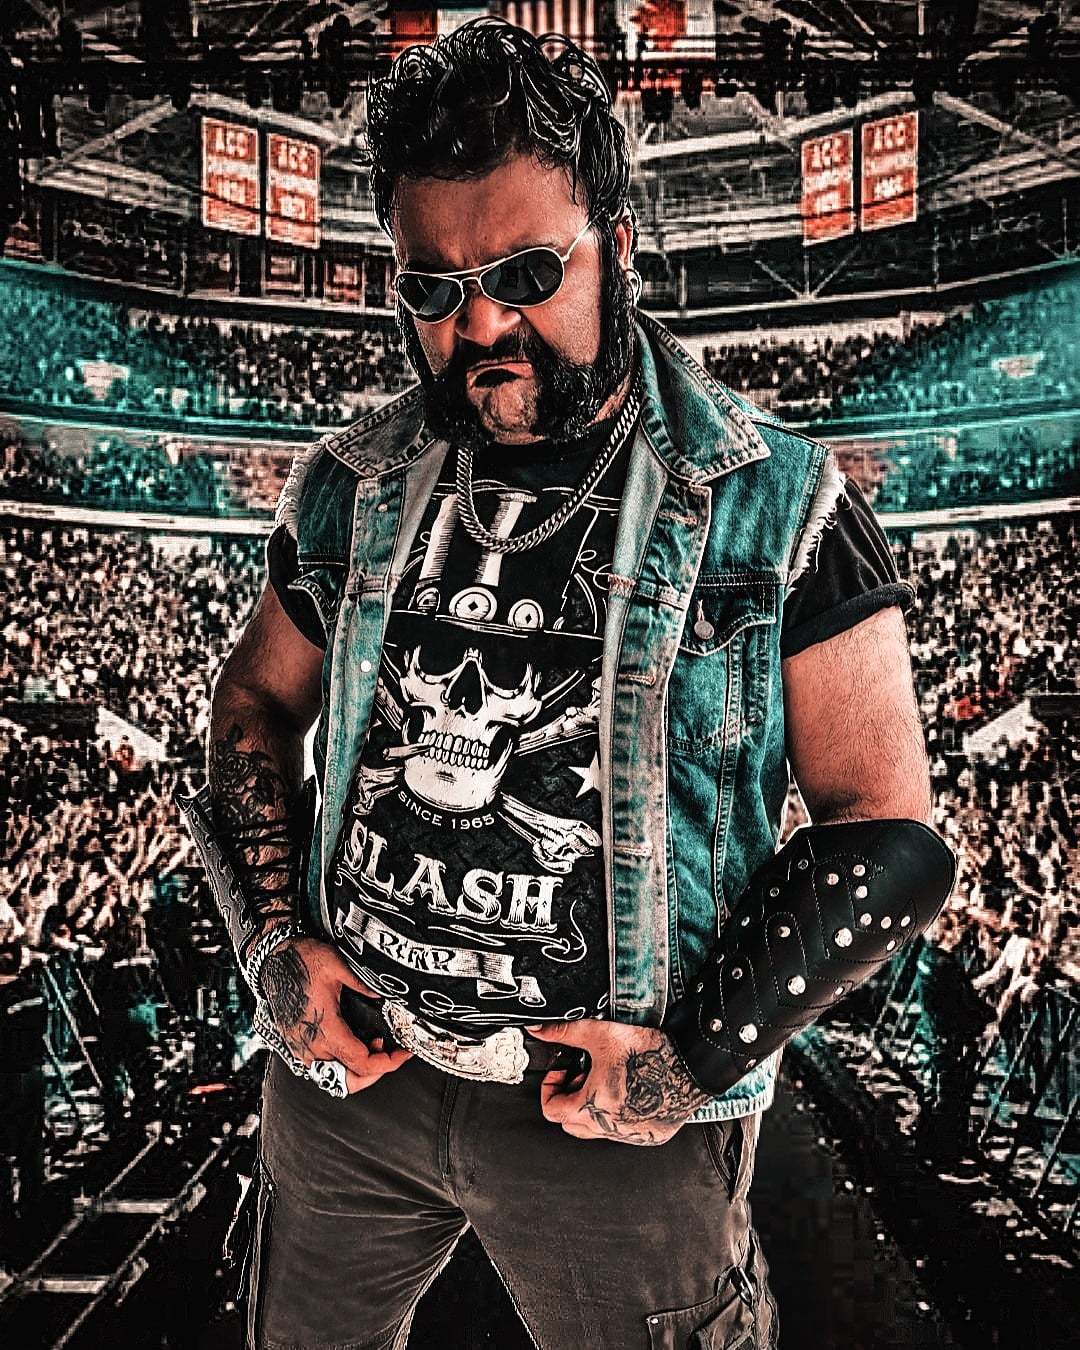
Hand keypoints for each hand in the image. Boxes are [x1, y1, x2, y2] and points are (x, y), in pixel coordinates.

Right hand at [260, 936, 411, 1094]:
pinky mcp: (298, 1045)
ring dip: (358, 1069)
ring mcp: (302, 1048)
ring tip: (373, 1047)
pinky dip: (342, 1064)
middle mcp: (312, 1046)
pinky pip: (323, 1067)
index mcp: (325, 1029)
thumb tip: (384, 995)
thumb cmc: (301, 962)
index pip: (361, 1064)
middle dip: (375, 1072)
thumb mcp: (337, 964)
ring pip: (336, 1077)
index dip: (387, 1063)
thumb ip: (363, 983)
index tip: (402, 1053)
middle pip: (350, 1080)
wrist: (274, 961)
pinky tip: (354, 1044)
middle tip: (391, 1054)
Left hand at [530, 1019, 712, 1145]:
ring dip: (593, 1107)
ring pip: (596, 1129)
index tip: (562, 1072)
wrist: (690, 1066)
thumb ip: (565, 1033)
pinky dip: (618, 1114)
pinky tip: (628, 1090)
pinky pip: (623, 1131)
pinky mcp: (650, 1136)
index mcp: (592, 1108)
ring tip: (607, 1081)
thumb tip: (539, 1030)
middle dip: (570, 1098)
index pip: (552, 1110)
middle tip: (583, 1075)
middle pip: (570, 1123)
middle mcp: (610, 1128)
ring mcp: (631, 1136)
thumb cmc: (649, 1054)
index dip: (550, 1087)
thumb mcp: (600, 1035)